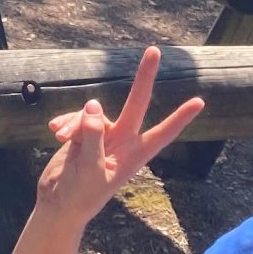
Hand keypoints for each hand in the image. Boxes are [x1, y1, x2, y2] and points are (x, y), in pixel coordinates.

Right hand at [35, 46, 204, 227]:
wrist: (57, 203)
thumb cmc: (79, 194)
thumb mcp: (89, 169)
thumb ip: (93, 136)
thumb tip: (95, 104)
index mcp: (133, 155)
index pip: (161, 134)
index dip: (179, 118)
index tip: (199, 102)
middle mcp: (122, 140)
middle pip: (136, 103)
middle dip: (144, 77)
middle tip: (154, 50)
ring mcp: (103, 135)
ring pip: (93, 112)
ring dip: (75, 122)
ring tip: (61, 139)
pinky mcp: (84, 132)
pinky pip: (76, 117)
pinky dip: (65, 123)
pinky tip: (53, 131)